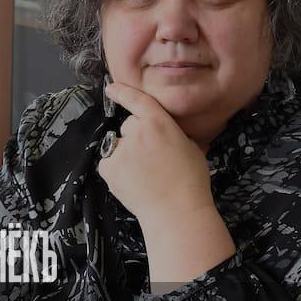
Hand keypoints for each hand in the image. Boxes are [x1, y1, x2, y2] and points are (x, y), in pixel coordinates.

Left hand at [97, 81, 235, 284]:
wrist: (178, 212)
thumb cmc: (192, 181)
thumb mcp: (191, 147)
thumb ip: (174, 134)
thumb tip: (168, 134)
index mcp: (159, 122)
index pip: (138, 100)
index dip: (123, 92)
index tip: (111, 88)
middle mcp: (137, 131)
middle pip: (128, 127)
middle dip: (135, 138)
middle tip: (150, 159)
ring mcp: (121, 150)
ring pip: (118, 146)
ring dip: (125, 155)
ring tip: (142, 176)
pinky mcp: (110, 169)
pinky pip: (108, 164)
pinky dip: (116, 171)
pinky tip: (132, 182)